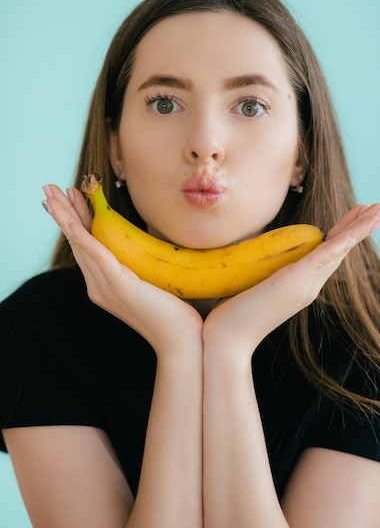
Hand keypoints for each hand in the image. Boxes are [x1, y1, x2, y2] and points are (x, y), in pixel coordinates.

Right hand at [42, 185, 202, 355]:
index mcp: (104, 285)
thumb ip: (139, 268)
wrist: (181, 341)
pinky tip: (74, 224)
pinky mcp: (120, 287)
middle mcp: (99, 286)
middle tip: (48, 188)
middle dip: (63, 212)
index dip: (74, 220)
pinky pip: (98, 257)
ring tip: (56, 194)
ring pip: (82, 245)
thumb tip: (143, 248)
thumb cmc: (172, 314)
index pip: (85, 246)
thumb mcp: (151, 284)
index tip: (67, 198)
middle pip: (77, 242)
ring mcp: (107, 288)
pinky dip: (84, 239)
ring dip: (67, 217)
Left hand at [203, 203, 379, 356]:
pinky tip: (352, 234)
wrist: (228, 340)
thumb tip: (260, 254)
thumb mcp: (253, 285)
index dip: (346, 231)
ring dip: (359, 229)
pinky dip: (338, 246)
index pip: (329, 251)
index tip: (358, 213)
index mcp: (303, 284)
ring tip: (379, 211)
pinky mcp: (293, 284)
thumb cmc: (235, 314)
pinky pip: (321, 261)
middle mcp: (309, 285)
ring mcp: (304, 286)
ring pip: (338, 251)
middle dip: (362, 226)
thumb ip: (264, 270)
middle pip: (341, 249)